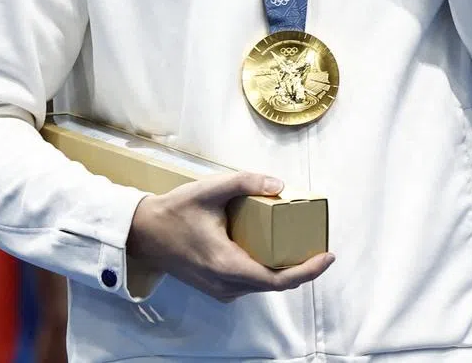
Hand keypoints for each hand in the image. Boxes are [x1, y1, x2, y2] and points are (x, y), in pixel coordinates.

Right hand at [126, 171, 334, 301]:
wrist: (142, 233)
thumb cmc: (176, 211)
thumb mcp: (211, 189)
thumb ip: (246, 182)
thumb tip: (279, 184)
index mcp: (227, 266)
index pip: (277, 280)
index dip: (307, 271)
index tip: (328, 255)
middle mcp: (225, 285)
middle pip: (274, 284)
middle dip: (302, 266)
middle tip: (319, 243)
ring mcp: (220, 289)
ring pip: (263, 284)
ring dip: (285, 267)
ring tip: (302, 242)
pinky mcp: (216, 286)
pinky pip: (250, 281)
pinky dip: (268, 267)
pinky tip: (275, 246)